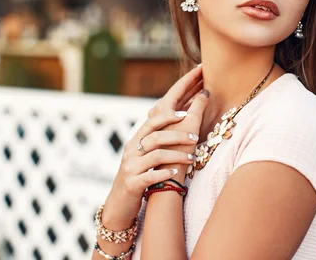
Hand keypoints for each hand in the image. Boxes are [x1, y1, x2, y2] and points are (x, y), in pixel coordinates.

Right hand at [101, 66, 206, 227]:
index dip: (168, 116)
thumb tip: (177, 118)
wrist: (119, 203)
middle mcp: (131, 151)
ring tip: (192, 158)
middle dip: (177, 135)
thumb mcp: (144, 155)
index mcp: (136, 141)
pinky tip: (175, 173)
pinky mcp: (132, 184)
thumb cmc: (138, 175)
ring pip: (155, 156)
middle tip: (196, 137)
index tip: (185, 112)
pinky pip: (150, 176)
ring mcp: (130, 167)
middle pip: (155, 136)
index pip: (152, 121)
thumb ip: (156, 139)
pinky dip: (163, 173)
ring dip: (176, 155)